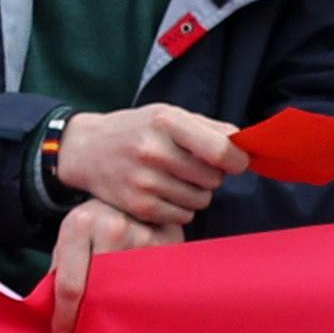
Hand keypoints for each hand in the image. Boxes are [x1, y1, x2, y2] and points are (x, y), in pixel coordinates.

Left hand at [44, 200, 183, 332]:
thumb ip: (60, 270)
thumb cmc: (94, 222)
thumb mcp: (70, 237)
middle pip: (101, 289)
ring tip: (116, 321)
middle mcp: (112, 227)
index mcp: (80, 225)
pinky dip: (145, 296)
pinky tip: (140, 304)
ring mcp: (144, 234)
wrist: (130, 191)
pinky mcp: (170, 242)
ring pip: (129, 289)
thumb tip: (49, 311)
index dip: (66, 315)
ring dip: (122, 309)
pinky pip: (154, 281)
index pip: (70, 284)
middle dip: (93, 315)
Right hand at [52, 104, 247, 231]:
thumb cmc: (136, 130)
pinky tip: (162, 193)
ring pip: (201, 201)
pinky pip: (183, 217)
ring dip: (195, 193)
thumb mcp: (168, 115)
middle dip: (211, 175)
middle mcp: (154, 151)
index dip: (237, 160)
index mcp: (166, 122)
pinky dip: (179, 209)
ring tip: (174, 179)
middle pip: (214, 179)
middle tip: (191, 167)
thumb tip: (248, 146)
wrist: (85, 149)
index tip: (233, 161)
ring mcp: (144, 181)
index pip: (222, 151)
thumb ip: (210, 128)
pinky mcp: (138, 206)